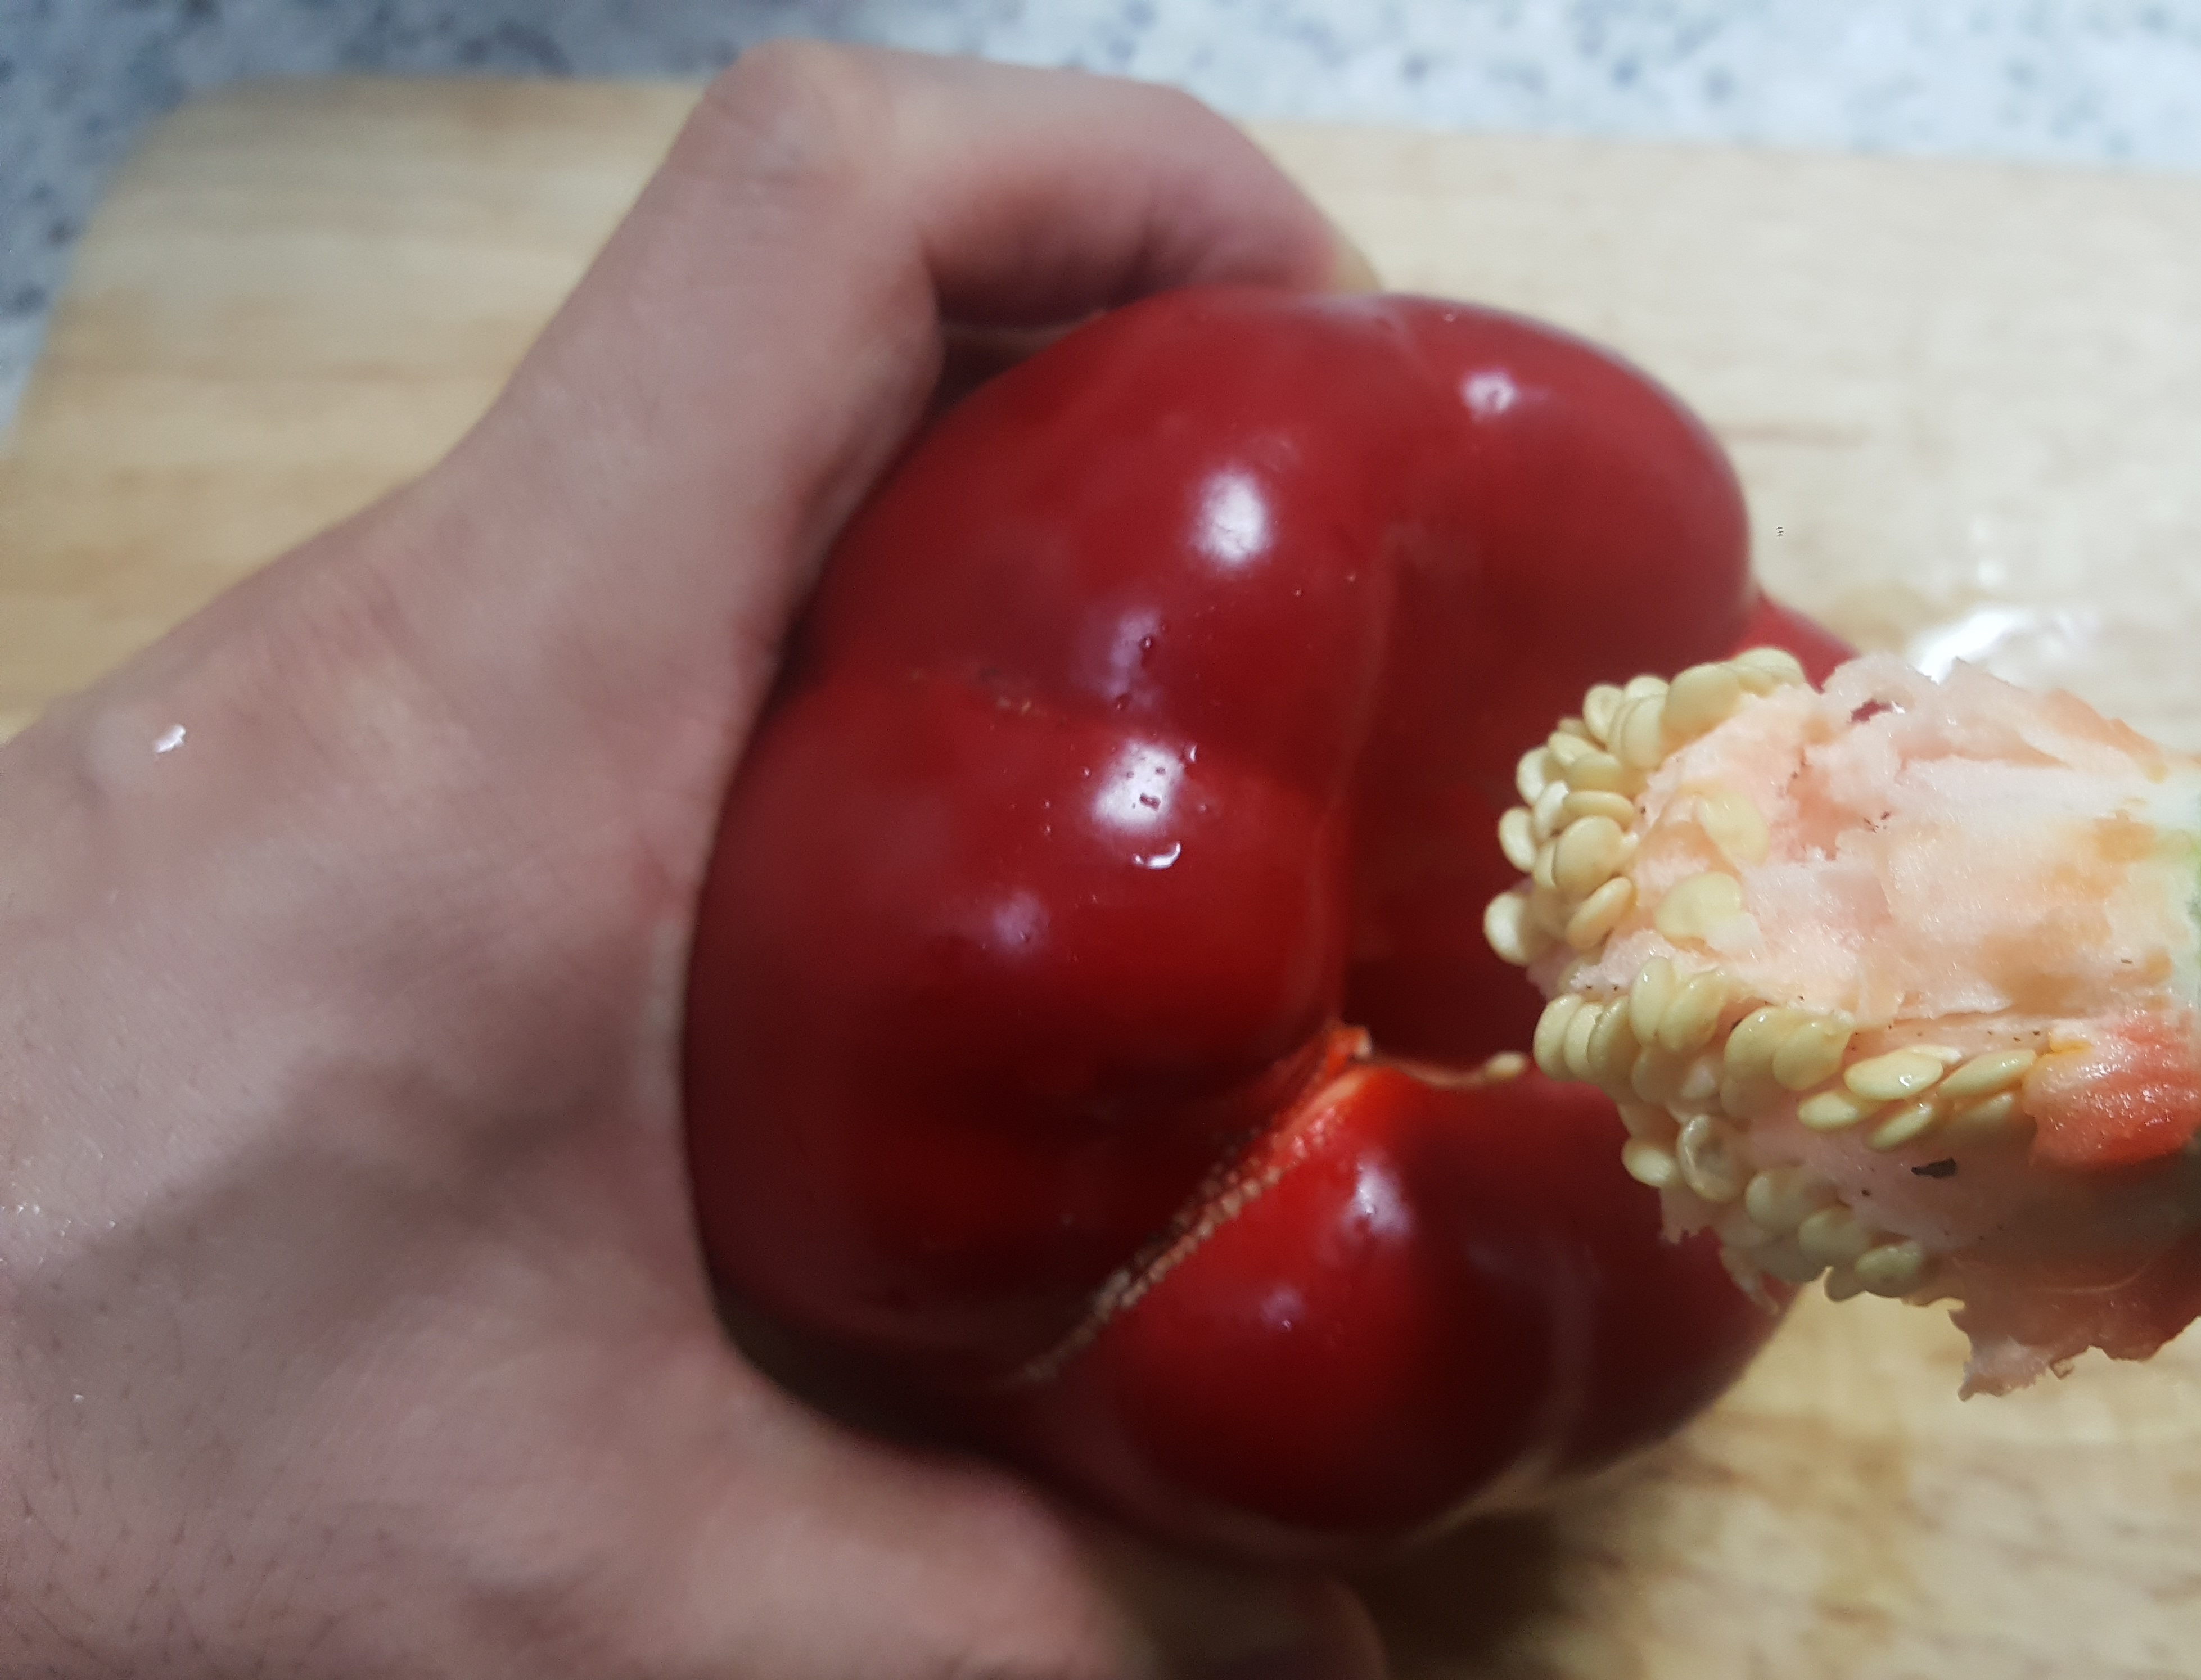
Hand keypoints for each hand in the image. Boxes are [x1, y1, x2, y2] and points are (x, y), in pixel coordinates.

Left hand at [0, 44, 1381, 1678]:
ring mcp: (333, 682)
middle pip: (802, 282)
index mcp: (504, 713)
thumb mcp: (595, 1605)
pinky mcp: (295, 772)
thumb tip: (1322, 1663)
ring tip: (1162, 728)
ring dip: (963, 501)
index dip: (1115, 168)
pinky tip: (902, 888)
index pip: (817, 207)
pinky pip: (611, 582)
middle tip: (1322, 570)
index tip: (1326, 333)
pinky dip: (819, 635)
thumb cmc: (63, 1512)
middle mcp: (403, 623)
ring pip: (702, 431)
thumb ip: (1003, 1632)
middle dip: (1110, 351)